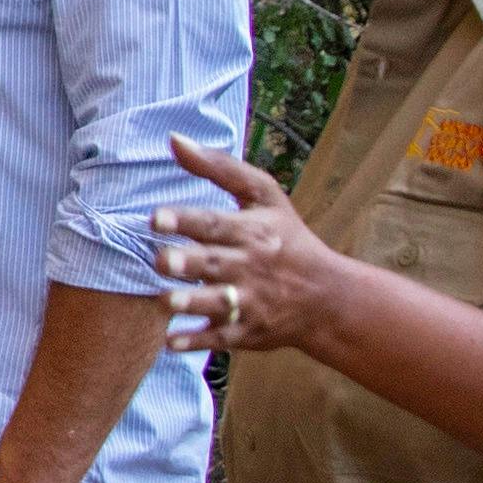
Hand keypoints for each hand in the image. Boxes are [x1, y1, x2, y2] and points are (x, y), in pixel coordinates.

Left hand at [158, 135, 356, 361]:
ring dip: (191, 303)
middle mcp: (249, 266)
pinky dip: (196, 341)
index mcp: (253, 231)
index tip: (156, 218)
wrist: (327, 297)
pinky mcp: (247, 331)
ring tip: (166, 301)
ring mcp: (249, 302)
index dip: (186, 221)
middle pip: (213, 264)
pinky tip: (171, 342)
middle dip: (186, 263)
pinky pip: (220, 338)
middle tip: (161, 260)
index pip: (216, 224)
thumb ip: (219, 167)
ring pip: (217, 303)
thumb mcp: (264, 196)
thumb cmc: (286, 238)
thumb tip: (173, 139)